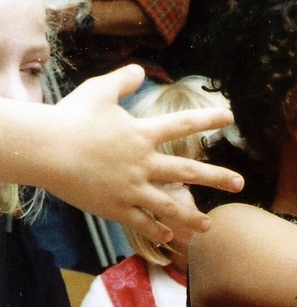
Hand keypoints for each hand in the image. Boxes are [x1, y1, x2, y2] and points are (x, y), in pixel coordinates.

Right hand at [42, 66, 243, 243]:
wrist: (45, 150)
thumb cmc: (69, 118)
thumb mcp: (97, 91)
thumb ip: (122, 81)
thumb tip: (140, 70)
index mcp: (142, 134)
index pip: (182, 124)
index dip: (207, 119)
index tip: (230, 117)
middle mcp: (143, 162)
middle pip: (188, 170)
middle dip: (217, 177)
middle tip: (240, 183)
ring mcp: (132, 188)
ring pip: (170, 206)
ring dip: (192, 217)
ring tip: (209, 226)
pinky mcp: (115, 206)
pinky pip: (142, 222)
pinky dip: (156, 230)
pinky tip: (169, 236)